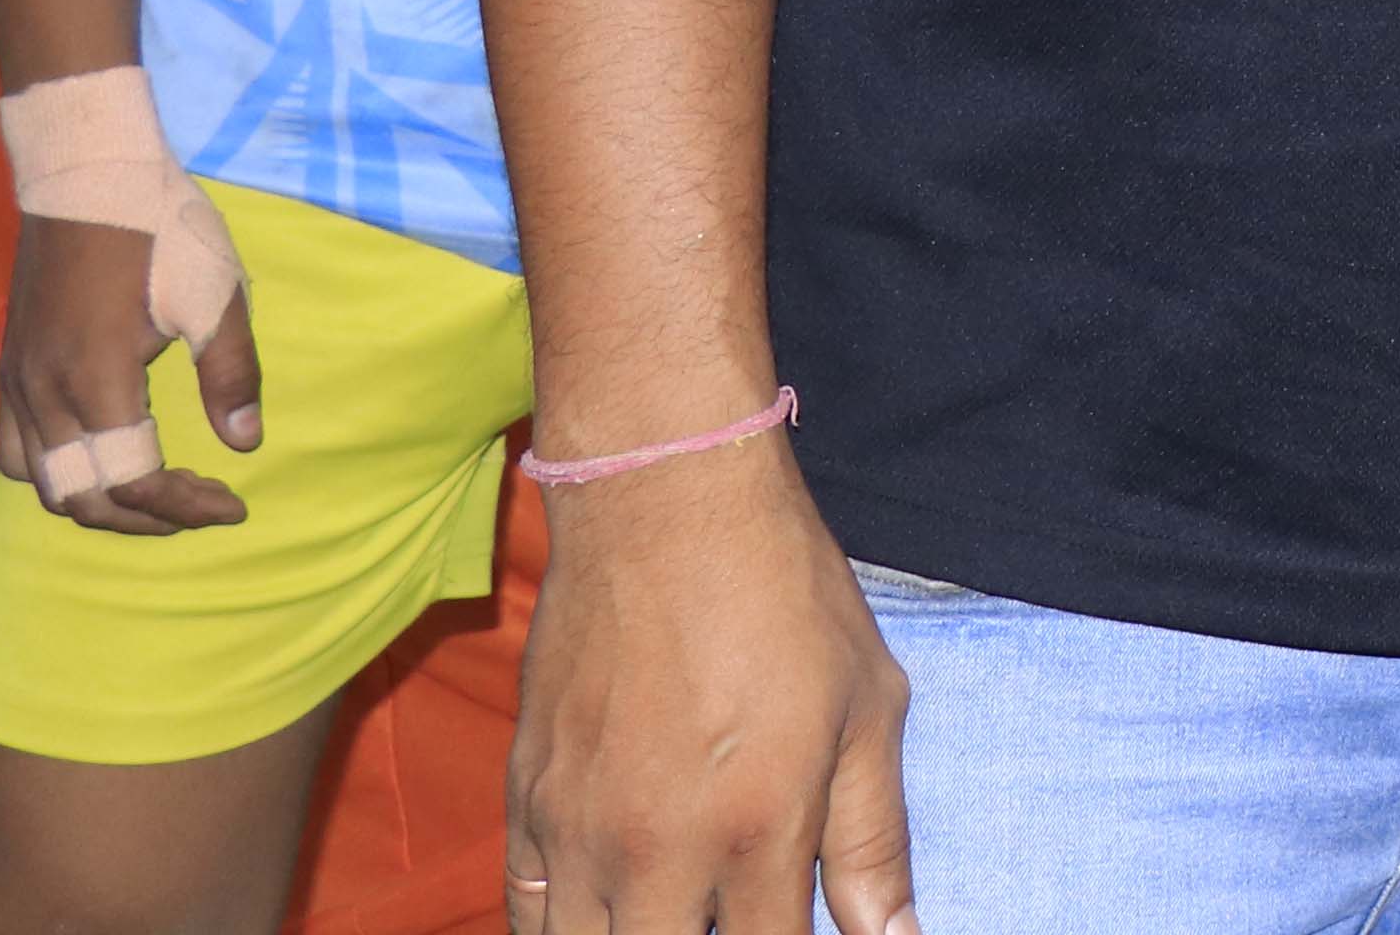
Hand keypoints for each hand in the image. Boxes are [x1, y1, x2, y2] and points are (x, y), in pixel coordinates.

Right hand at [0, 204, 258, 531]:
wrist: (87, 174)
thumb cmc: (160, 228)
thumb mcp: (214, 295)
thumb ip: (230, 373)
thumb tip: (246, 443)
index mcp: (97, 382)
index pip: (133, 482)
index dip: (185, 508)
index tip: (235, 507)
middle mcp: (43, 395)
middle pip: (81, 498)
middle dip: (146, 519)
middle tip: (205, 506)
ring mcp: (17, 382)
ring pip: (42, 481)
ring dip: (97, 501)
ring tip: (158, 493)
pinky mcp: (11, 367)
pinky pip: (18, 449)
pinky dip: (60, 473)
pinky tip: (107, 455)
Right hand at [504, 439, 919, 934]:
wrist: (665, 507)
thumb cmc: (785, 599)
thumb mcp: (868, 711)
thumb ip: (874, 841)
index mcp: (758, 832)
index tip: (792, 929)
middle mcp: (657, 851)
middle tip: (733, 909)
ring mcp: (578, 832)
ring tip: (678, 908)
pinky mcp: (524, 802)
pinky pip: (527, 912)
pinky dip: (566, 928)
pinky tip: (609, 911)